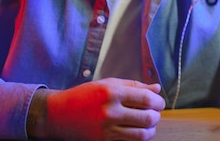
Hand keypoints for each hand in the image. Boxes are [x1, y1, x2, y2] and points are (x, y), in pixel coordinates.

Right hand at [27, 78, 165, 140]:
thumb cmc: (85, 95)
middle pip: (147, 118)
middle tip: (155, 113)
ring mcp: (106, 129)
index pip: (146, 99)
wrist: (59, 114)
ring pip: (141, 134)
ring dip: (150, 129)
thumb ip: (134, 86)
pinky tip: (136, 131)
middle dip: (156, 116)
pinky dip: (138, 137)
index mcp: (112, 92)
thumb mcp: (108, 84)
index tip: (159, 103)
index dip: (158, 102)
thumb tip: (157, 89)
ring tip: (148, 124)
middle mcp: (110, 111)